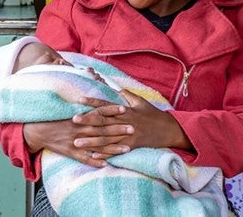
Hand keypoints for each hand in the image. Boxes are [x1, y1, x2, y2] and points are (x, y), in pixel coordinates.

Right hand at [23, 99, 129, 167]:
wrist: (38, 131)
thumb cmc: (53, 118)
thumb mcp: (66, 108)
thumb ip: (81, 105)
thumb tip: (93, 97)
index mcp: (79, 117)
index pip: (98, 112)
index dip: (111, 110)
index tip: (124, 108)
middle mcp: (79, 128)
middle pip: (102, 129)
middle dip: (119, 129)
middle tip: (133, 128)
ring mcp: (76, 141)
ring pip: (98, 145)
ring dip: (113, 147)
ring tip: (128, 148)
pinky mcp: (71, 152)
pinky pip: (84, 158)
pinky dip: (95, 161)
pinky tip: (106, 164)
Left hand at [74, 90, 191, 153]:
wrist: (170, 130)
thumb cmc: (154, 114)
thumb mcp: (141, 101)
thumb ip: (127, 95)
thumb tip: (117, 88)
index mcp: (125, 110)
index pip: (105, 104)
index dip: (92, 102)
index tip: (79, 100)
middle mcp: (124, 121)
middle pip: (103, 121)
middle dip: (87, 121)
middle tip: (73, 121)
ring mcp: (128, 134)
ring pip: (106, 138)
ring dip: (91, 140)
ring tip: (77, 142)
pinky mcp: (132, 145)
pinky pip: (116, 150)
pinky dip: (105, 153)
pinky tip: (93, 155)